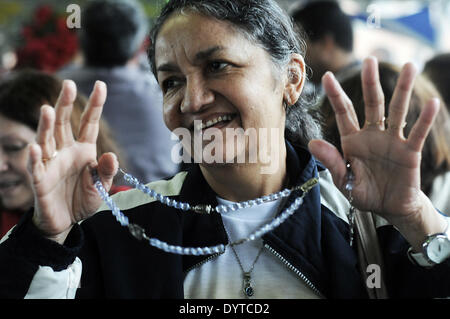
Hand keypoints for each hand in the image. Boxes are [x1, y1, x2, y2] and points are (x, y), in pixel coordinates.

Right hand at [29, 80, 117, 243]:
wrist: (67, 221)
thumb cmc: (84, 199)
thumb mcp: (101, 187)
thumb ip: (106, 172)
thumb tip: (110, 156)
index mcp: (83, 150)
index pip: (89, 124)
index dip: (95, 105)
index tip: (100, 84)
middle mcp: (65, 152)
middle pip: (64, 124)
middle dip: (65, 105)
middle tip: (68, 85)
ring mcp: (51, 163)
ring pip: (46, 140)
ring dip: (46, 126)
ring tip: (47, 110)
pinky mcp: (40, 180)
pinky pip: (36, 167)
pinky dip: (34, 158)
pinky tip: (34, 147)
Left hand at [309, 57, 446, 248]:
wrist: (388, 209)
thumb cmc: (364, 193)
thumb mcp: (343, 181)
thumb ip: (331, 161)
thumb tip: (311, 142)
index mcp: (352, 140)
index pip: (344, 113)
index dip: (336, 95)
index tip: (326, 76)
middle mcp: (372, 135)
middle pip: (372, 103)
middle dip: (370, 82)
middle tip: (370, 59)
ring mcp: (392, 141)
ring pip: (397, 111)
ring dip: (402, 89)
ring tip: (409, 66)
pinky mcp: (409, 152)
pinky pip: (417, 133)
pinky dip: (424, 119)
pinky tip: (432, 103)